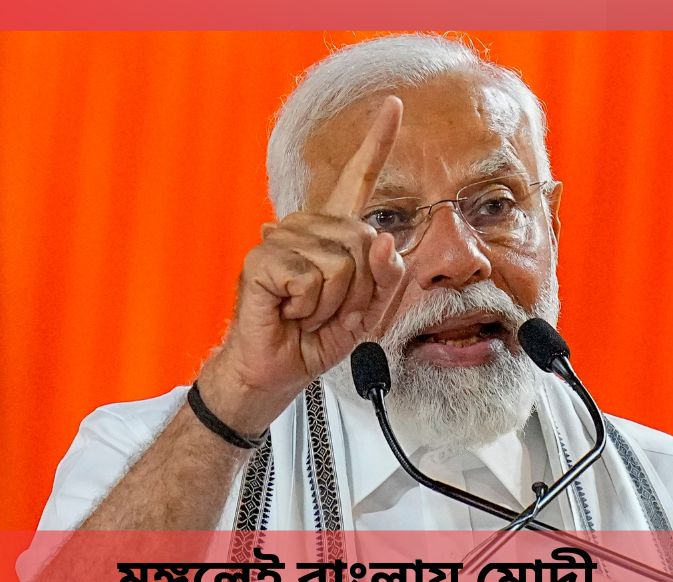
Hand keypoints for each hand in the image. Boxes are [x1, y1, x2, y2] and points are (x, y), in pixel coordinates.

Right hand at [198, 96, 406, 434]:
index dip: (377, 142)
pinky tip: (289, 310)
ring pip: (341, 264)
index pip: (358, 178)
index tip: (394, 105)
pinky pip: (312, 278)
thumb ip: (387, 276)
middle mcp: (308, 227)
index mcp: (336, 232)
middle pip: (365, 242)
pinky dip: (310, 306)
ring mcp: (281, 239)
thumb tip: (384, 239)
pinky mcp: (262, 259)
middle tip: (330, 309)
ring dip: (334, 302)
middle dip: (361, 290)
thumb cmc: (320, 336)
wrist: (282, 368)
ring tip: (308, 311)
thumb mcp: (370, 310)